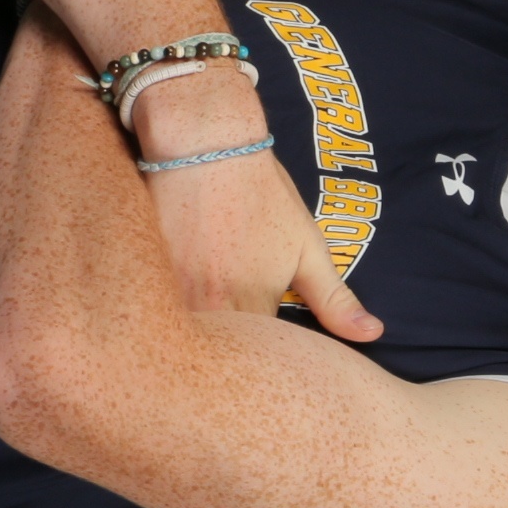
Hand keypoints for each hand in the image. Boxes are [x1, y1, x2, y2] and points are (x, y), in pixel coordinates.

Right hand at [131, 72, 380, 344]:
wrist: (203, 142)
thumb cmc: (260, 192)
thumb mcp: (306, 246)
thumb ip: (334, 300)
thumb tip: (373, 335)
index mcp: (250, 309)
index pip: (259, 365)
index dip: (263, 364)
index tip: (267, 359)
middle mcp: (205, 311)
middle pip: (214, 361)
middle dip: (224, 363)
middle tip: (232, 360)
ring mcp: (163, 296)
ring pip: (179, 344)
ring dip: (191, 348)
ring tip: (197, 345)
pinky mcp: (134, 279)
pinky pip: (146, 318)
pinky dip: (159, 324)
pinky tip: (165, 317)